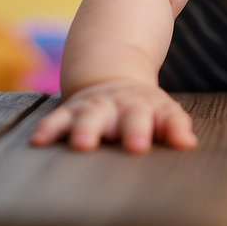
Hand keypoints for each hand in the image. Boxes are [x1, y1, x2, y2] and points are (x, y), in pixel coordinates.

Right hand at [29, 79, 197, 152]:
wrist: (112, 79)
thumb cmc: (142, 107)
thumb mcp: (163, 112)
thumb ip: (174, 126)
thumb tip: (188, 143)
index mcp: (151, 107)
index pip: (166, 117)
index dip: (173, 129)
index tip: (180, 142)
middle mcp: (124, 106)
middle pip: (132, 117)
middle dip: (134, 130)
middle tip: (137, 145)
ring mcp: (97, 107)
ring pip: (92, 117)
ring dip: (87, 129)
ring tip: (83, 144)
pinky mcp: (71, 111)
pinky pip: (58, 119)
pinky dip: (49, 128)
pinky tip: (38, 140)